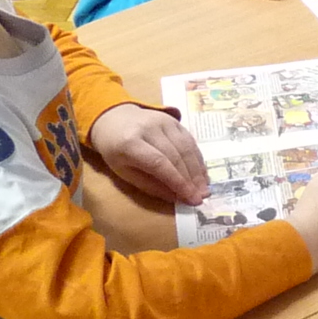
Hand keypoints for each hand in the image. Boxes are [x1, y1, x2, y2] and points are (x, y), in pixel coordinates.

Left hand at [86, 104, 208, 205]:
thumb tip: (177, 197)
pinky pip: (190, 140)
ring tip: (204, 188)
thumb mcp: (124, 172)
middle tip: (201, 197)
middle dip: (191, 179)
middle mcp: (148, 128)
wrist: (113, 119)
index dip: (178, 182)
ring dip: (198, 170)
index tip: (191, 199)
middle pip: (176, 156)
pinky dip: (198, 158)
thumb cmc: (116, 151)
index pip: (159, 163)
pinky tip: (202, 173)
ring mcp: (163, 121)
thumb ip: (150, 185)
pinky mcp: (173, 119)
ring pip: (186, 147)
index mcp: (130, 143)